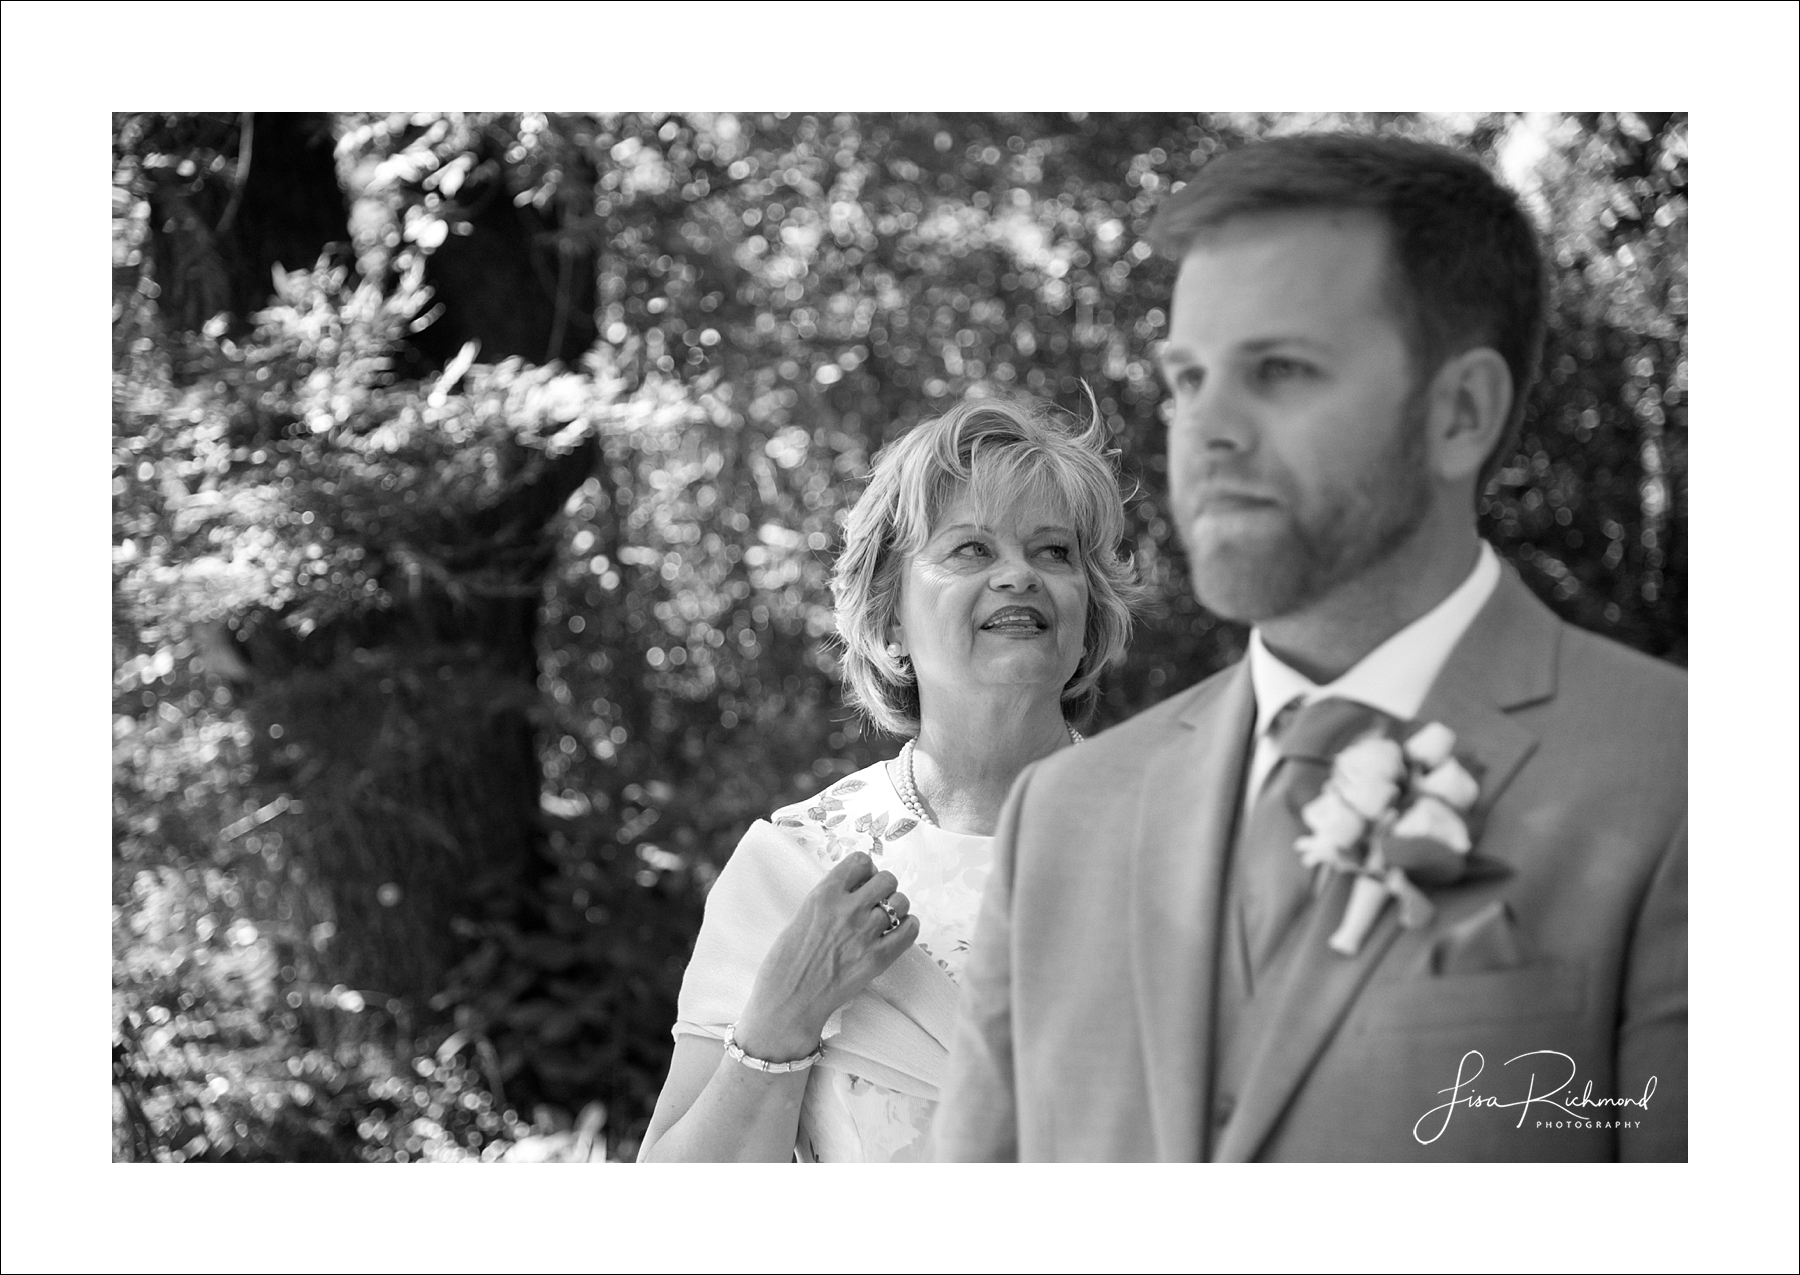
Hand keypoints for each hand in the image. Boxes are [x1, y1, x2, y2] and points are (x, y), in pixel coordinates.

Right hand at [734, 851, 918, 1061]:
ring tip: (886, 920)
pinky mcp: (877, 958)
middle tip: (876, 902)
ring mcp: (864, 933)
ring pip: (901, 902)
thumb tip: (856, 888)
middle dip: (884, 888)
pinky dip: (908, 927)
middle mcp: (847, 909)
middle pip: (887, 879)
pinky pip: (910, 930)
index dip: (865, 870)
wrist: (788, 1000)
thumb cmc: (787, 960)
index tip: (862, 881)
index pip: (861, 861)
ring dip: (896, 908)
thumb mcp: (802, 915)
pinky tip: (898, 932)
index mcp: (823, 894)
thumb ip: (830, 899)